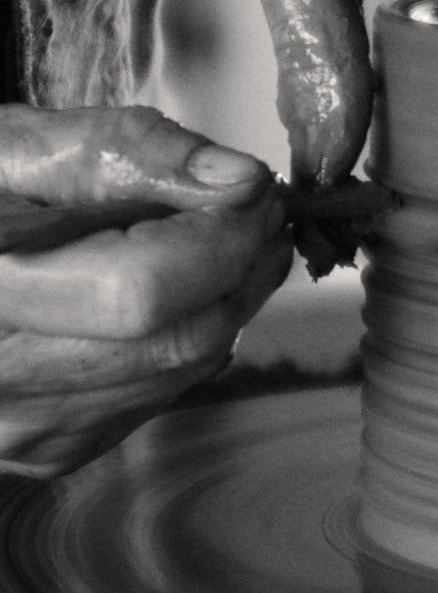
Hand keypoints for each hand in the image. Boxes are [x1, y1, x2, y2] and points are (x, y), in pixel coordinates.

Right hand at [0, 105, 291, 478]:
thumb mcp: (9, 146)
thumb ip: (120, 148)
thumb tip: (232, 178)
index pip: (142, 290)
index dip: (219, 235)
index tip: (251, 186)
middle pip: (176, 342)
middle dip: (241, 266)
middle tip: (257, 209)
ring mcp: (18, 427)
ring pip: (179, 376)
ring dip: (226, 303)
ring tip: (223, 239)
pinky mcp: (42, 446)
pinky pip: (153, 398)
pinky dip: (185, 341)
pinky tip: (171, 294)